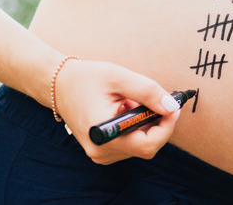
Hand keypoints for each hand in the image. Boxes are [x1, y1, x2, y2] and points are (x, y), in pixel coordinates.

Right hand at [54, 60, 180, 164]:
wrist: (59, 84)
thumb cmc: (87, 78)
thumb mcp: (120, 78)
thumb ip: (148, 92)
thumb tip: (172, 106)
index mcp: (104, 135)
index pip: (148, 144)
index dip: (167, 126)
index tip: (173, 106)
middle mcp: (102, 151)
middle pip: (147, 146)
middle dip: (157, 123)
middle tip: (157, 99)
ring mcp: (101, 154)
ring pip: (140, 144)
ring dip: (145, 123)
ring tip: (130, 101)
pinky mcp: (102, 150)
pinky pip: (130, 143)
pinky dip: (135, 127)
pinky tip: (124, 109)